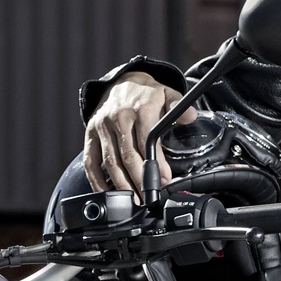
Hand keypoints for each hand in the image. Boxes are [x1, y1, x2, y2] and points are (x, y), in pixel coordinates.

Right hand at [83, 77, 183, 197]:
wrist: (122, 81)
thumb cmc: (146, 93)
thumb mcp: (167, 93)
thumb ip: (179, 105)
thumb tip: (190, 117)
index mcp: (140, 109)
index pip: (147, 142)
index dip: (156, 164)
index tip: (165, 180)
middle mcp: (119, 118)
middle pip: (128, 156)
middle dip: (139, 180)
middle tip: (149, 197)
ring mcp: (103, 127)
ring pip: (111, 162)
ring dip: (121, 184)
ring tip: (133, 200)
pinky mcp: (91, 134)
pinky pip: (91, 160)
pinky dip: (96, 180)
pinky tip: (105, 193)